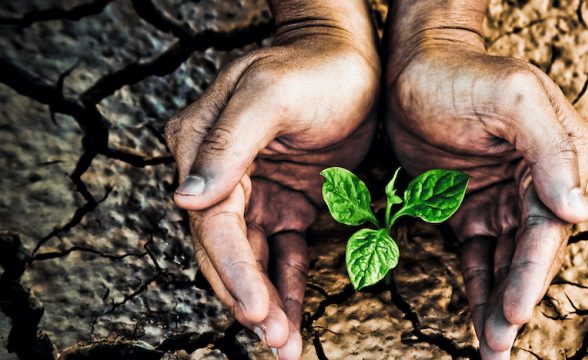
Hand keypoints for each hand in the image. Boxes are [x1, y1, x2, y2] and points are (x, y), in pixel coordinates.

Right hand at [164, 4, 378, 356]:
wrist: (351, 55)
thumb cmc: (312, 67)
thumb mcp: (268, 95)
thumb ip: (227, 145)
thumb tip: (185, 202)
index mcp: (202, 146)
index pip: (212, 223)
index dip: (231, 271)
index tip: (255, 312)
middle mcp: (221, 174)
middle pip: (225, 249)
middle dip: (247, 298)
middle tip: (274, 340)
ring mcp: (254, 190)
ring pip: (252, 258)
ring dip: (266, 301)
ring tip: (284, 346)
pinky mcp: (286, 199)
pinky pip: (282, 250)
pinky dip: (287, 283)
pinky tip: (292, 317)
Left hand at [385, 5, 587, 356]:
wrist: (413, 66)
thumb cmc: (464, 74)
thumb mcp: (513, 97)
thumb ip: (551, 151)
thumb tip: (579, 212)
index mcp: (562, 155)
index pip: (550, 224)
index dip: (534, 270)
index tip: (516, 310)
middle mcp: (540, 182)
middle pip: (532, 252)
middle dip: (518, 299)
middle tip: (502, 345)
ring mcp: (506, 199)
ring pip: (507, 262)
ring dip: (501, 305)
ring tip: (494, 349)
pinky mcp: (473, 209)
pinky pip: (479, 257)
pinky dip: (480, 289)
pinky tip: (481, 322)